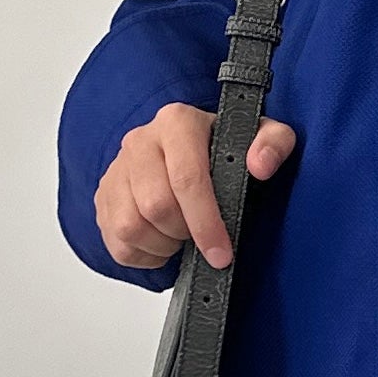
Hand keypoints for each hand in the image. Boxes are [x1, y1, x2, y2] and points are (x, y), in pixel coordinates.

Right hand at [94, 102, 297, 270]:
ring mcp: (117, 170)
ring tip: (183, 236)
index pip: (186, 178)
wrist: (187, 152)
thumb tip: (261, 165)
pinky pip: (117, 242)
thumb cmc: (224, 149)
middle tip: (203, 238)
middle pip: (157, 206)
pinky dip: (144, 254)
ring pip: (131, 226)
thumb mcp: (260, 137)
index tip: (221, 252)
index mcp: (177, 122)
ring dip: (163, 244)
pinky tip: (164, 241)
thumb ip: (273, 143)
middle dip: (186, 233)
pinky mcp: (103, 198)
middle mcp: (140, 141)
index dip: (205, 222)